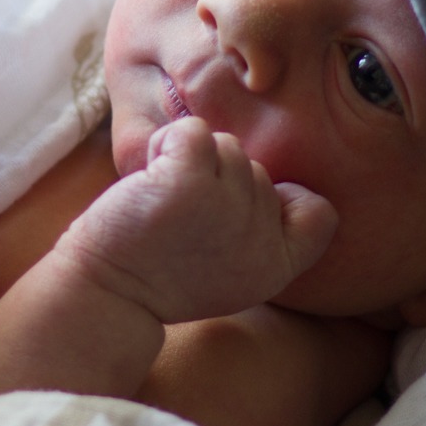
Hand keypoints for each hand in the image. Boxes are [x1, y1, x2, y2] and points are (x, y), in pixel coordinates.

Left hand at [57, 118, 338, 323]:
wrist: (105, 294)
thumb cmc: (162, 273)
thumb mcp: (234, 270)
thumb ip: (264, 232)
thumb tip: (275, 179)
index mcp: (276, 265)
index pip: (321, 214)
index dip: (288, 200)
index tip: (239, 216)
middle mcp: (260, 238)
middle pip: (258, 169)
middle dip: (218, 180)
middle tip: (180, 220)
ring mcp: (227, 207)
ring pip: (227, 146)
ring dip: (190, 161)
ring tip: (162, 201)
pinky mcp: (189, 182)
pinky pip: (194, 131)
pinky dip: (166, 144)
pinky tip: (149, 178)